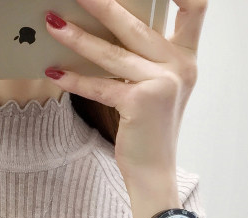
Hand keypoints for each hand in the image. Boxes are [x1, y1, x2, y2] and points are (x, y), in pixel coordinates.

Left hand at [44, 0, 207, 178]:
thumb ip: (144, 58)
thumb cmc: (149, 129)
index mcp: (186, 57)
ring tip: (52, 23)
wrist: (154, 172)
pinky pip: (100, 85)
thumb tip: (103, 28)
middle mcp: (178, 67)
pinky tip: (53, 71)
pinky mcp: (140, 103)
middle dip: (102, 4)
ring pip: (111, 53)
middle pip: (136, 24)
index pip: (194, 8)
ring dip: (77, 37)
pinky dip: (74, 78)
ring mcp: (162, 84)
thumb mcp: (157, 87)